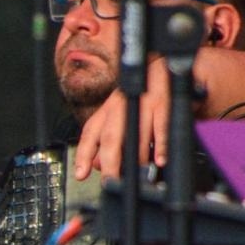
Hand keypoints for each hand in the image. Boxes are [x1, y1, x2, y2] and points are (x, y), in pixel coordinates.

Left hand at [74, 57, 171, 180]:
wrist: (157, 63)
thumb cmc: (135, 96)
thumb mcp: (115, 115)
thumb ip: (103, 141)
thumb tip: (95, 166)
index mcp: (106, 110)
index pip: (89, 133)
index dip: (83, 155)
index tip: (80, 174)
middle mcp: (120, 106)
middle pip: (111, 137)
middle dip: (110, 163)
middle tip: (111, 181)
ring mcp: (142, 103)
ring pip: (136, 136)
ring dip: (137, 159)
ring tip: (137, 174)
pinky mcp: (163, 102)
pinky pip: (162, 127)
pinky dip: (161, 146)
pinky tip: (160, 160)